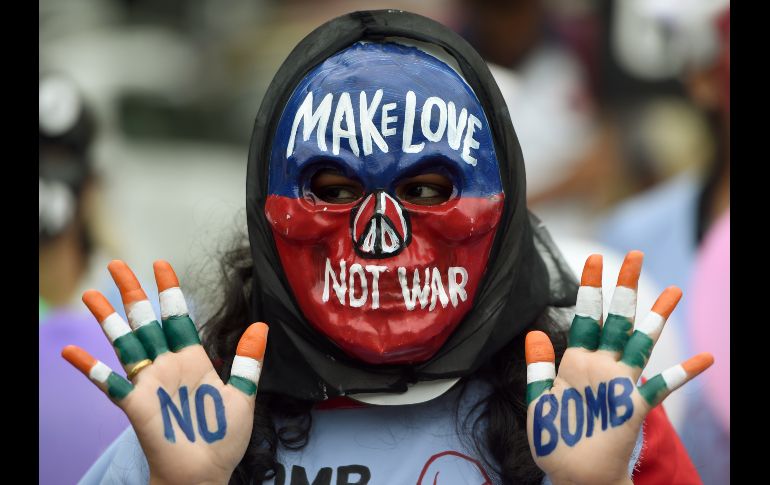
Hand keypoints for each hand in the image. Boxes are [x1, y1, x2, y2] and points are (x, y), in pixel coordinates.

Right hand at [61, 260, 266, 484]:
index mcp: (193, 360)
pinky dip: (90, 368)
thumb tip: (261, 326)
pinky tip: (72, 352)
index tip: (161, 265)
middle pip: (145, 321)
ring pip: (124, 342)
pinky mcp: (136, 405)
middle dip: (132, 292)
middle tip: (117, 264)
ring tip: (91, 294)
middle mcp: (167, 366)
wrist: (206, 474)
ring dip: (107, 319)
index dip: (169, 291)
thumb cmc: (223, 438)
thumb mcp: (242, 394)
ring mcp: (149, 383)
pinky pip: (110, 383)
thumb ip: (248, 360)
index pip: (178, 316)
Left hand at [525, 251, 712, 484]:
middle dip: (625, 288)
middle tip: (635, 256)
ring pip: (641, 343)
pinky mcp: (634, 407)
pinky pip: (662, 387)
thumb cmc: (554, 440)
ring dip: (656, 318)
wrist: (573, 477)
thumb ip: (539, 366)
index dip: (590, 288)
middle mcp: (601, 367)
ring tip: (674, 290)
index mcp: (577, 362)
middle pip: (616, 320)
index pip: (585, 317)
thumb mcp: (539, 400)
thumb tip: (535, 331)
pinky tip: (705, 358)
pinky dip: (683, 373)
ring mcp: (620, 385)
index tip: (593, 258)